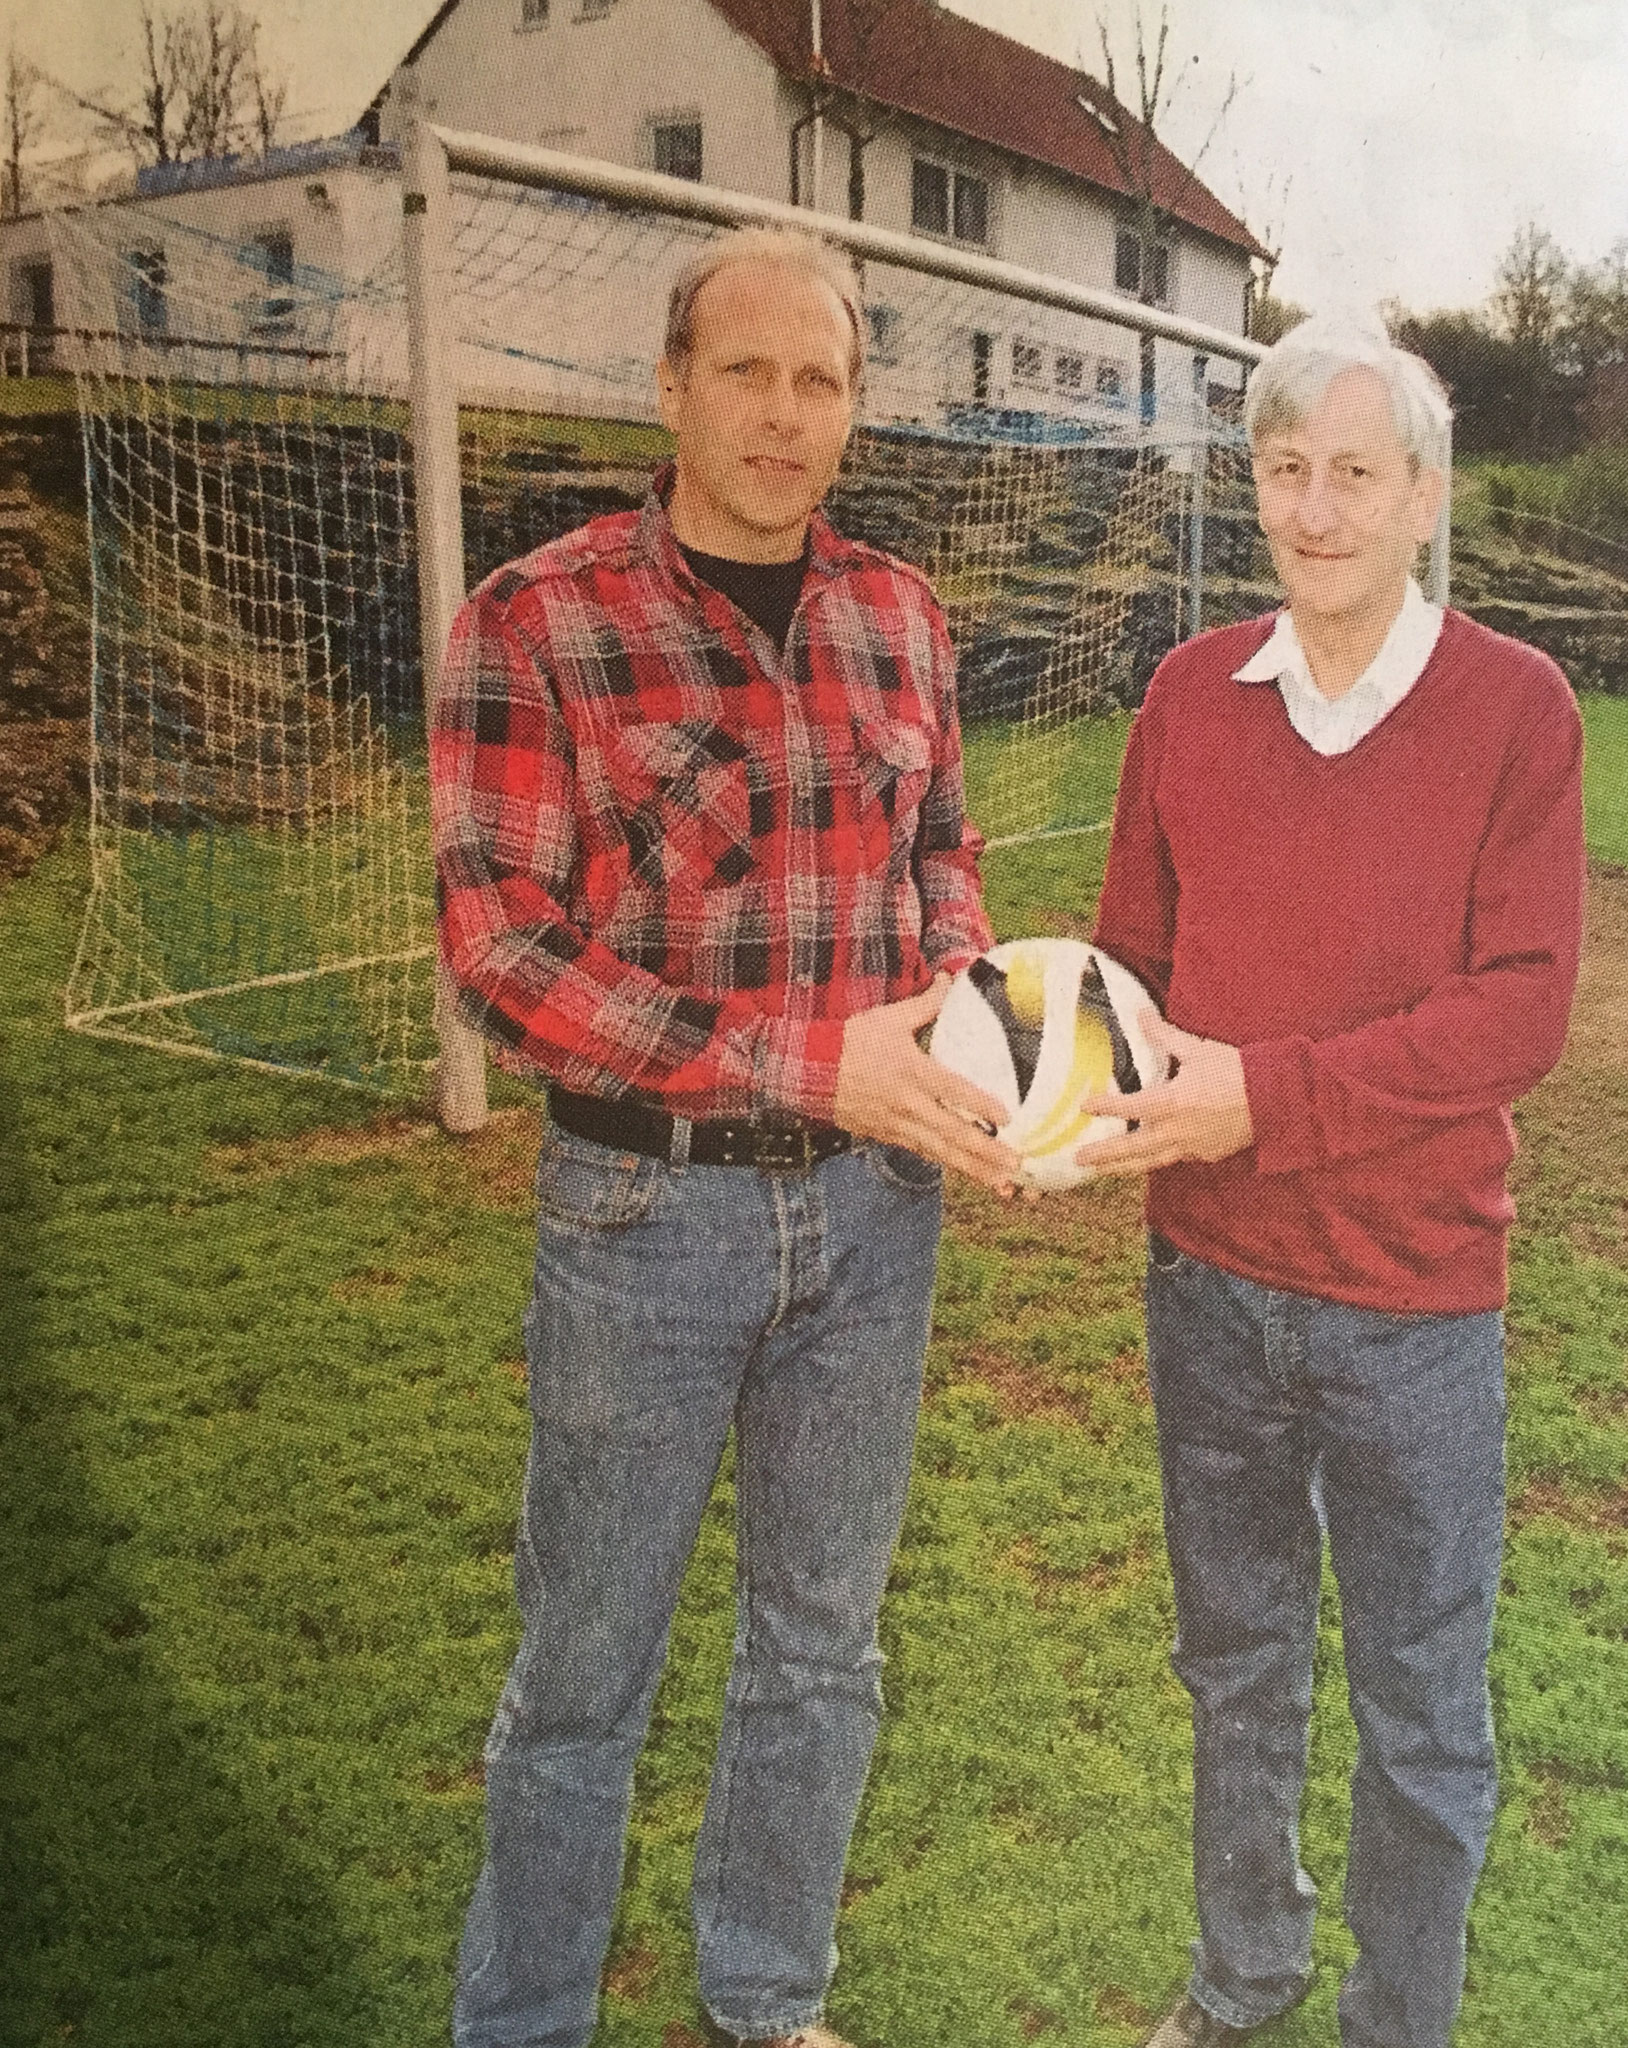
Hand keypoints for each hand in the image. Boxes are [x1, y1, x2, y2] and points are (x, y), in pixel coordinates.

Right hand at [834, 976, 1022, 1194]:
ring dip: (973, 1168)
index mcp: (912, 1071)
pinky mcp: (887, 1136)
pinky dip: (948, 1165)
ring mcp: (897, 1125)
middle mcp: (908, 1104)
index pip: (954, 1091)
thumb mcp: (889, 1018)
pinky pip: (924, 1154)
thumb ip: (926, 1004)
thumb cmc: (849, 1041)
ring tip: (1003, 1183)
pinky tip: (971, 1175)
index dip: (981, 1105)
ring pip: (941, 1152)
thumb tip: (950, 977)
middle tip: (1016, 1164)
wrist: (808, 1072)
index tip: (1008, 1117)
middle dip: (986, 1151)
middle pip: (953, 1133)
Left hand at [1073, 1011, 1252, 1178]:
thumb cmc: (1236, 1071)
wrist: (1274, 1100)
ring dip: (1123, 1167)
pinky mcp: (1205, 1155)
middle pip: (1131, 1148)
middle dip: (1103, 1155)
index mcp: (1171, 1102)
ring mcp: (1190, 1147)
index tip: (1084, 1106)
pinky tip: (1146, 1161)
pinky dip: (1155, 1162)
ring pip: (1149, 1162)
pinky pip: (1173, 1160)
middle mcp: (1176, 1130)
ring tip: (1103, 1171)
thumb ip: (1164, 1036)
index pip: (1128, 1107)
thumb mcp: (1197, 1050)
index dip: (1104, 1106)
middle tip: (1078, 1160)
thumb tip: (1141, 1014)